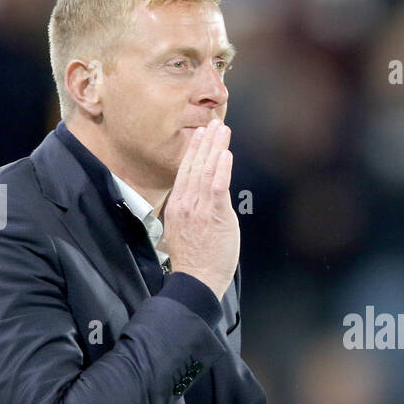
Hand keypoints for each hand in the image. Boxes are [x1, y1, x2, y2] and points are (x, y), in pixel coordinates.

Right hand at [163, 117, 239, 300]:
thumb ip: (192, 213)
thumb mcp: (184, 231)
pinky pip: (217, 186)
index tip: (200, 136)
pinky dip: (221, 168)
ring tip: (223, 130)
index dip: (193, 152)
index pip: (185, 172)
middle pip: (195, 166)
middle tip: (214, 124)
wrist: (196, 279)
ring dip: (216, 148)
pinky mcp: (215, 215)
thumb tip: (202, 204)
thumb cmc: (194, 261)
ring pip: (207, 171)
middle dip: (205, 143)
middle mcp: (185, 203)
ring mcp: (199, 208)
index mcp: (177, 206)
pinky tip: (226, 153)